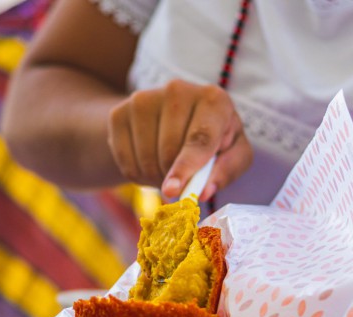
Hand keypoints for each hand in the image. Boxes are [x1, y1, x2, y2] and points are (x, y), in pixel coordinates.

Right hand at [107, 79, 252, 200]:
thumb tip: (203, 191)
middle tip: (181, 182)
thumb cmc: (213, 141)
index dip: (186, 167)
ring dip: (155, 177)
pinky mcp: (120, 112)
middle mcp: (177, 90)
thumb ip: (226, 171)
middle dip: (173, 177)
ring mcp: (144, 98)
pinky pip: (124, 159)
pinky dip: (136, 174)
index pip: (199, 137)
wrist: (173, 123)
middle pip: (169, 150)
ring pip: (145, 157)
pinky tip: (148, 163)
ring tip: (166, 170)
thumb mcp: (233, 155)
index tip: (174, 190)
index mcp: (213, 99)